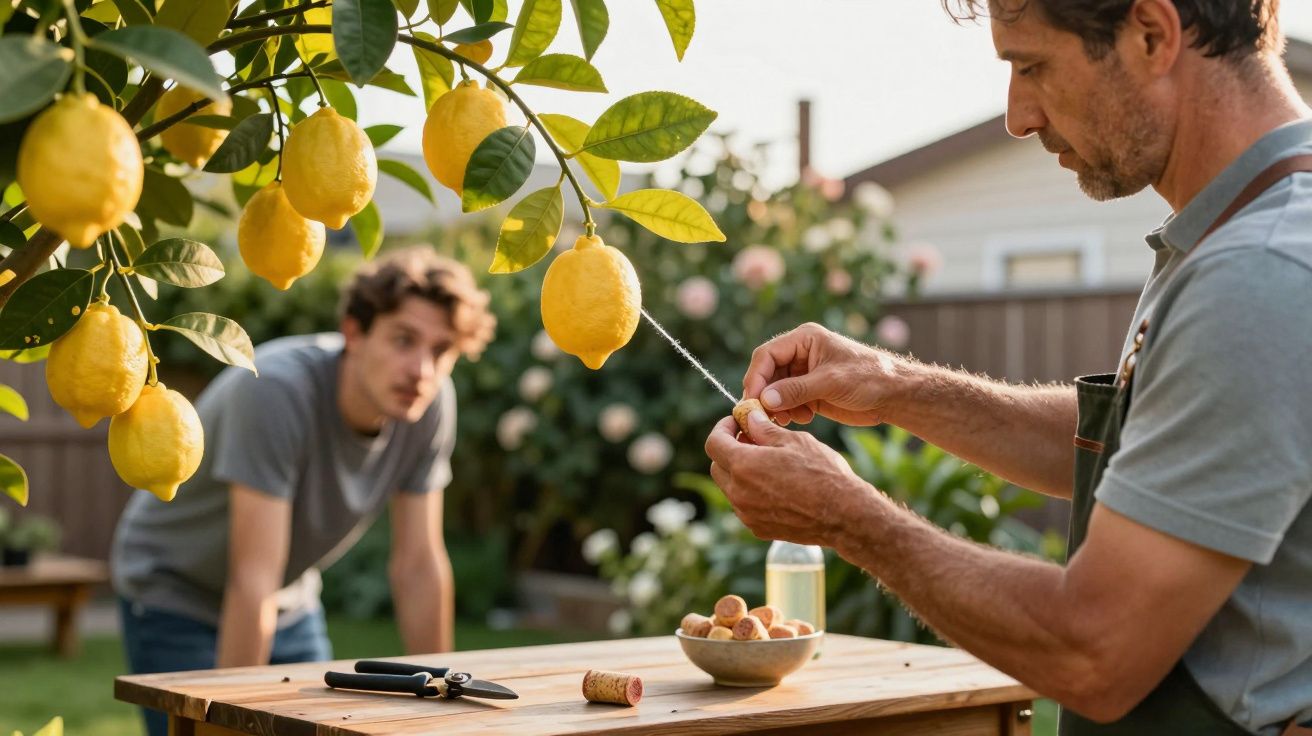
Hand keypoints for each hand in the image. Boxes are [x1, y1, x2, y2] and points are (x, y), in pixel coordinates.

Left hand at [704, 409, 876, 546]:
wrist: (844, 515)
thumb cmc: (823, 473)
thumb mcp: (795, 441)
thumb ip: (764, 430)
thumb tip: (748, 419)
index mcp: (744, 466)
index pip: (714, 443)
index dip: (723, 428)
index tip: (736, 423)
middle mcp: (739, 493)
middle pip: (717, 466)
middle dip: (729, 450)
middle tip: (752, 440)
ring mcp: (747, 514)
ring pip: (730, 488)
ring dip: (740, 473)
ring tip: (767, 463)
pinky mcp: (758, 529)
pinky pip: (744, 506)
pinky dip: (751, 492)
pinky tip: (776, 485)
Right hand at [744, 322, 906, 426]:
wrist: (894, 394)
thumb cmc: (868, 378)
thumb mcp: (831, 382)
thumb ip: (796, 390)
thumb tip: (765, 400)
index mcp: (804, 339)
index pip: (766, 355)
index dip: (756, 377)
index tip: (753, 400)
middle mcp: (800, 354)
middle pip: (767, 373)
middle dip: (765, 395)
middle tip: (763, 416)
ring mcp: (804, 374)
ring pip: (775, 390)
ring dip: (776, 406)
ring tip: (787, 419)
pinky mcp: (810, 392)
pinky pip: (787, 402)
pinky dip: (789, 412)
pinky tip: (803, 418)